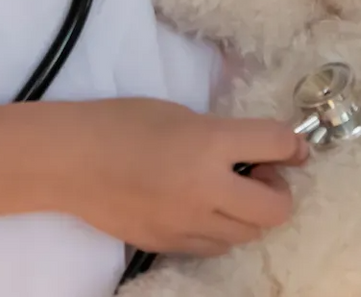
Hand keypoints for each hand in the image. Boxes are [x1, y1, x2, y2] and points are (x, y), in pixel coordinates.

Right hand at [48, 98, 308, 256]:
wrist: (69, 160)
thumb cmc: (120, 122)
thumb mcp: (178, 113)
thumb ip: (221, 133)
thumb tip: (259, 149)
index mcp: (208, 143)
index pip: (277, 145)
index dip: (291, 144)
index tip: (291, 146)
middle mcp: (206, 190)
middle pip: (276, 207)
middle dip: (277, 189)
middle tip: (257, 172)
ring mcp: (188, 224)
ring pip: (249, 234)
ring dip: (250, 213)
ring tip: (227, 192)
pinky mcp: (170, 245)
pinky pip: (216, 247)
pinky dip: (221, 230)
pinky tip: (201, 209)